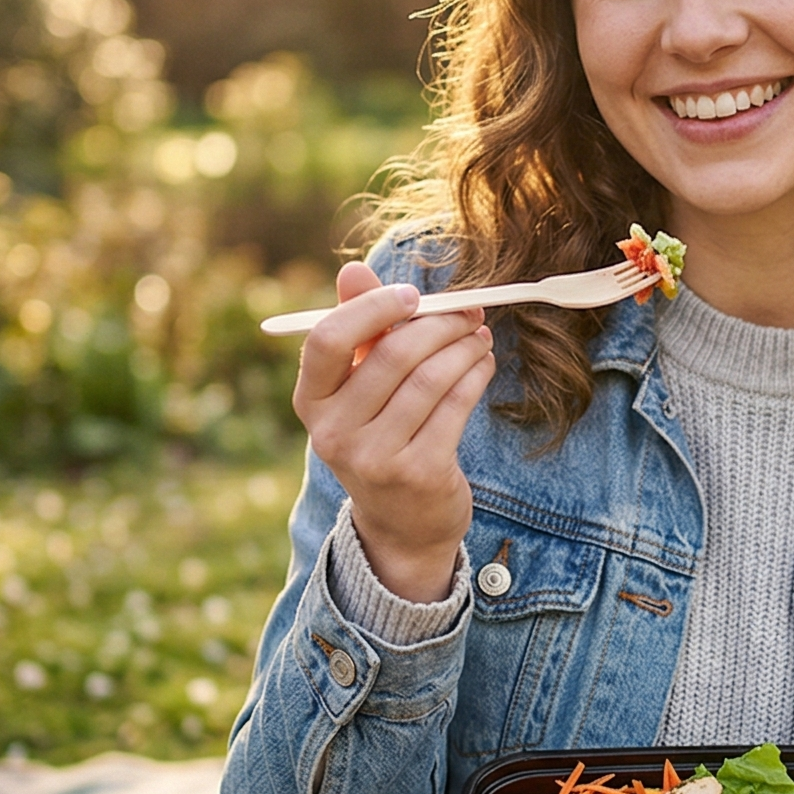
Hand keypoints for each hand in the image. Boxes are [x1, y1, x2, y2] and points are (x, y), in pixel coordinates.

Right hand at [291, 261, 495, 601]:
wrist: (402, 523)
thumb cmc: (381, 433)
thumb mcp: (359, 386)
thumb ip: (357, 327)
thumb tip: (353, 270)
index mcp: (310, 402)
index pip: (328, 340)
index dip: (372, 309)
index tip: (411, 294)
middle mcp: (334, 432)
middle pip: (391, 355)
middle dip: (439, 324)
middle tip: (468, 311)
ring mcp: (376, 458)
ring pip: (431, 378)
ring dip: (464, 347)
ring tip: (479, 335)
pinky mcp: (420, 473)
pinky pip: (456, 406)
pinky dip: (476, 375)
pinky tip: (482, 364)